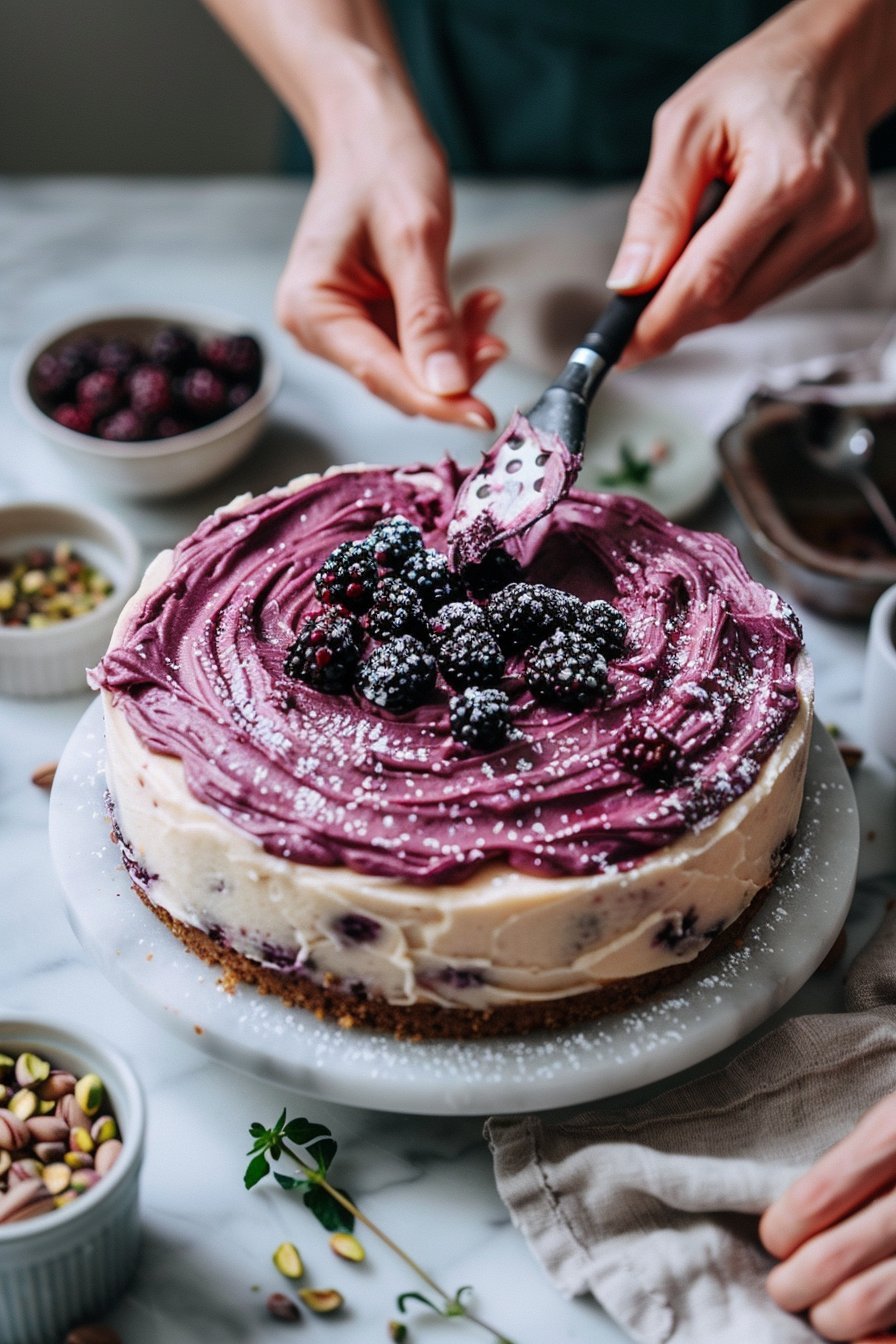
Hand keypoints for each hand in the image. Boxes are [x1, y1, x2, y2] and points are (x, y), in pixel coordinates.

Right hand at [276, 113, 505, 426]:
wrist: (371, 130)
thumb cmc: (382, 165)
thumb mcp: (414, 240)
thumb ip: (429, 320)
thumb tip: (446, 387)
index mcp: (312, 309)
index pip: (380, 375)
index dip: (435, 400)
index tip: (480, 416)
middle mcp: (320, 327)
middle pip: (397, 379)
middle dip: (451, 369)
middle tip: (495, 342)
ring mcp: (345, 327)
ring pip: (414, 368)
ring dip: (457, 348)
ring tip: (486, 307)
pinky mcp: (371, 321)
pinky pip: (419, 347)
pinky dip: (452, 333)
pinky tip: (476, 304)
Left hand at [607, 0, 888, 367]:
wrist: (826, 67)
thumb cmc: (755, 85)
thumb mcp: (686, 128)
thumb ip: (657, 209)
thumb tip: (629, 281)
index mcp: (787, 176)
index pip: (712, 277)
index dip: (661, 321)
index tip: (624, 347)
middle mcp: (827, 211)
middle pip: (732, 301)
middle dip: (676, 316)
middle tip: (634, 318)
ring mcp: (843, 232)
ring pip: (752, 302)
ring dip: (706, 299)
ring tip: (681, 263)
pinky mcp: (848, 244)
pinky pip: (774, 288)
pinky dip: (737, 282)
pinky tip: (728, 247)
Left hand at [759, 1090, 895, 1340]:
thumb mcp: (895, 1117)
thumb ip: (861, 1154)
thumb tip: (798, 1212)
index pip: (821, 1194)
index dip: (785, 1225)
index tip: (775, 1236)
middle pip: (835, 1257)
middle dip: (795, 1282)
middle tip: (785, 1286)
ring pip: (867, 1302)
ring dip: (831, 1318)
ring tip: (821, 1311)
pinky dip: (878, 1341)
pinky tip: (868, 1336)